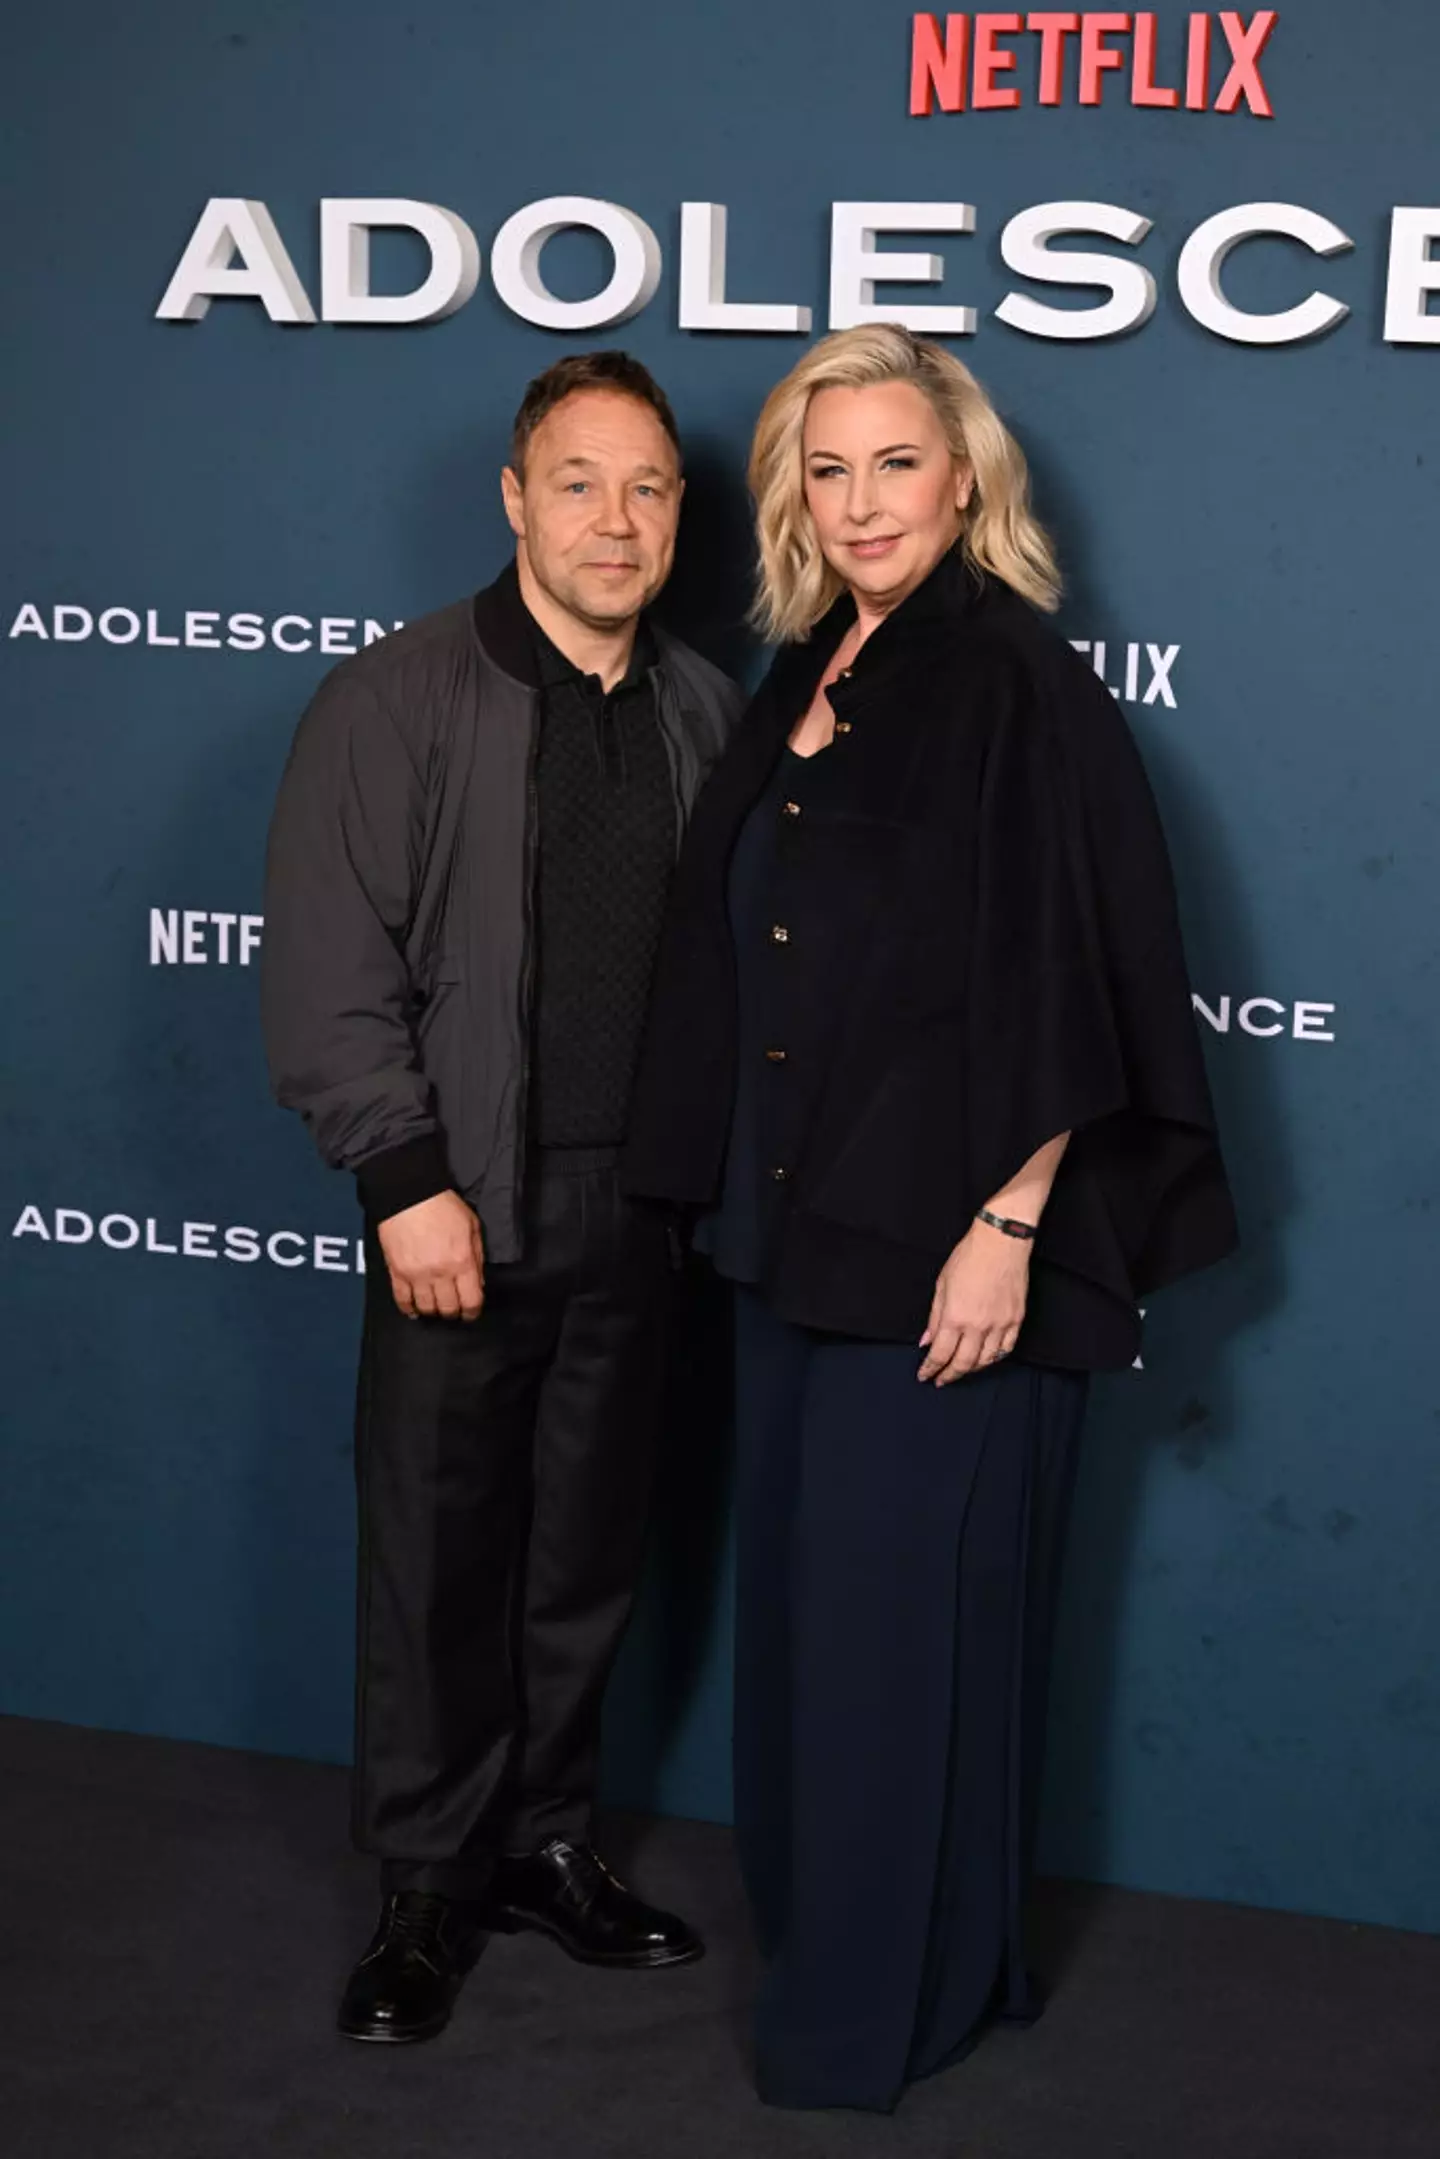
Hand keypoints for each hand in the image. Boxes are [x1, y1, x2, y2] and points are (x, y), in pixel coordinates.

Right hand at [377, 1190, 484, 1319]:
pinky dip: (408, 1309)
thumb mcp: (472, 1227)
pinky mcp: (396, 1272)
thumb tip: (477, 1282)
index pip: (471, 1300)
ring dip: (433, 1311)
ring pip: (426, 1308)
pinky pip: (402, 1300)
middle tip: (454, 1308)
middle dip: (453, 1312)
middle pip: (448, 1308)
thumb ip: (477, 1257)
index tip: (471, 1313)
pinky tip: (414, 1310)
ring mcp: (416, 1275)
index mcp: (462, 1261)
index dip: (473, 1312)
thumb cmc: (442, 1205)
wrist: (409, 1193)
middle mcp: (440, 1273)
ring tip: (435, 1307)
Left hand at [917, 1217, 1030, 1384]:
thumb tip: (927, 1341)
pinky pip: (1006, 1349)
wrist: (1001, 1242)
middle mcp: (978, 1326)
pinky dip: (994, 1358)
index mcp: (955, 1317)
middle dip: (950, 1375)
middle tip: (941, 1380)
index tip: (925, 1375)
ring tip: (961, 1369)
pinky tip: (986, 1358)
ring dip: (971, 1369)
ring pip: (986, 1360)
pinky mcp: (1016, 1320)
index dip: (930, 1368)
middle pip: (963, 1363)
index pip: (940, 1353)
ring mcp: (1000, 1324)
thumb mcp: (941, 1285)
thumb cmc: (969, 1257)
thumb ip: (935, 1318)